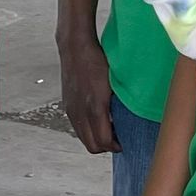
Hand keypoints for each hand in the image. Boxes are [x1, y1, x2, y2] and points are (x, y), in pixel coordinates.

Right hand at [59, 32, 119, 154]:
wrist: (75, 48)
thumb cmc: (97, 61)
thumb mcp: (115, 83)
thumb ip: (120, 103)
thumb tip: (128, 118)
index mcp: (95, 107)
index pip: (103, 141)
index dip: (115, 146)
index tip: (123, 143)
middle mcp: (81, 112)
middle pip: (92, 145)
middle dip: (105, 147)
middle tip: (117, 140)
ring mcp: (72, 110)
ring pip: (83, 138)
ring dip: (95, 139)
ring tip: (107, 130)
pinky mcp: (67, 106)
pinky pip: (77, 127)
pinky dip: (87, 130)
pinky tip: (96, 120)